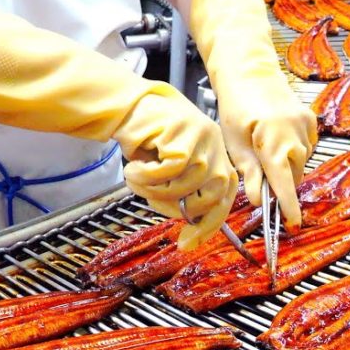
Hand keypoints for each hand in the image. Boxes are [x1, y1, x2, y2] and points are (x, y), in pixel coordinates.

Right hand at [114, 91, 239, 249]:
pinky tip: (135, 167)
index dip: (208, 224)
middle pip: (213, 194)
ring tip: (136, 178)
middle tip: (151, 200)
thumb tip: (189, 223)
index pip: (225, 197)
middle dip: (180, 208)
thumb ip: (183, 193)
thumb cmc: (144, 139)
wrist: (125, 106)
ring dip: (155, 190)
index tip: (187, 243)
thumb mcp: (168, 172)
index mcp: (216, 156)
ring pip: (188, 184)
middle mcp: (215, 145)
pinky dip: (148, 176)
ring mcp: (204, 136)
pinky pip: (171, 170)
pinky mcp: (185, 131)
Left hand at [216, 74, 317, 230]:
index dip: (288, 206)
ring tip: (264, 150)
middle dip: (280, 182)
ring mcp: (306, 125)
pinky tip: (276, 139)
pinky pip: (305, 147)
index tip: (292, 223)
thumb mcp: (234, 143)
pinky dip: (293, 151)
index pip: (283, 183)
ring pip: (300, 162)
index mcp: (272, 140)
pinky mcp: (311, 120)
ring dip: (285, 166)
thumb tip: (257, 199)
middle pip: (293, 175)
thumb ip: (249, 173)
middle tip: (259, 175)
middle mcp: (295, 133)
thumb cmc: (236, 105)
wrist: (249, 72)